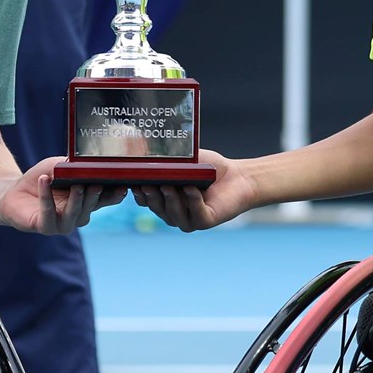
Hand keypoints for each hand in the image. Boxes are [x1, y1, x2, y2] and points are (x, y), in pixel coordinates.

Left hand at [0, 157, 125, 233]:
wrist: (14, 191)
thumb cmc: (42, 179)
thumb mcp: (60, 166)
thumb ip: (74, 165)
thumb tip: (89, 160)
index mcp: (86, 202)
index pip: (105, 200)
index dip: (114, 195)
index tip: (123, 187)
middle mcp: (77, 215)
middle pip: (90, 208)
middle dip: (94, 196)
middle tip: (97, 184)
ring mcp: (61, 224)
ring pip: (73, 214)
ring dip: (76, 200)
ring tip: (76, 185)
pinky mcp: (43, 227)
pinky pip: (48, 213)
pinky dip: (46, 196)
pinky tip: (44, 180)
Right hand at [131, 150, 256, 232]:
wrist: (238, 176)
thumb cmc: (209, 168)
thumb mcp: (184, 162)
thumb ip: (166, 160)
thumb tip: (143, 151)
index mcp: (166, 200)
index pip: (147, 201)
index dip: (140, 195)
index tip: (134, 184)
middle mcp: (175, 213)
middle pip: (158, 209)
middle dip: (152, 198)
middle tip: (146, 186)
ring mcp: (190, 219)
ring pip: (174, 215)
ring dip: (170, 201)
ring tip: (167, 187)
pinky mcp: (206, 221)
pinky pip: (196, 214)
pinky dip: (192, 201)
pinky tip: (191, 189)